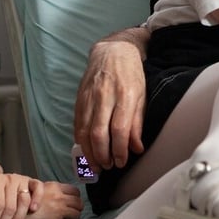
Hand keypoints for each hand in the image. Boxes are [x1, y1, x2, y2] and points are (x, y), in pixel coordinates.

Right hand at [17, 182, 82, 218]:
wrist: (9, 214)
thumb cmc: (19, 202)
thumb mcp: (35, 190)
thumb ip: (49, 191)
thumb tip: (60, 196)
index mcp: (54, 186)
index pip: (75, 190)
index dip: (75, 197)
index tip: (72, 202)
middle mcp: (58, 196)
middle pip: (79, 202)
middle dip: (77, 208)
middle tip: (72, 212)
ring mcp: (58, 209)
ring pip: (77, 213)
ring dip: (73, 217)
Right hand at [74, 36, 147, 170]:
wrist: (113, 51)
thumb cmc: (132, 74)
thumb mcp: (142, 95)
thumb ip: (137, 123)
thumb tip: (136, 148)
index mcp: (125, 95)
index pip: (119, 129)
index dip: (119, 149)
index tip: (121, 162)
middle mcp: (105, 96)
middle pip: (99, 133)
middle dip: (102, 156)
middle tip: (108, 167)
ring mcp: (90, 97)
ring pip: (84, 131)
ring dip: (89, 152)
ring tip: (96, 164)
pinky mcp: (79, 98)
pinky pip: (77, 124)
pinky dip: (80, 141)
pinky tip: (86, 150)